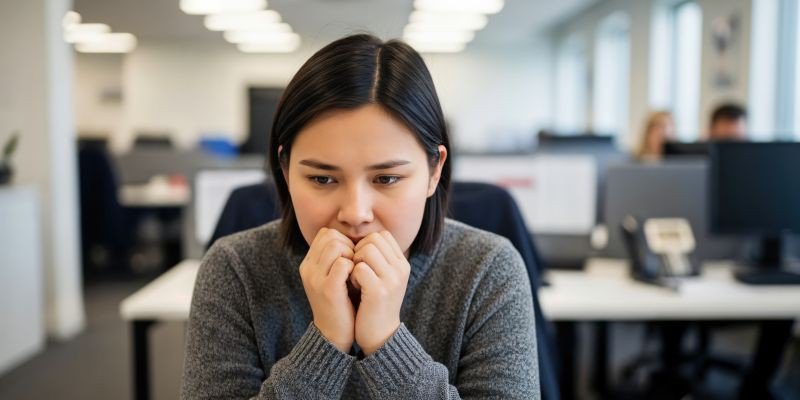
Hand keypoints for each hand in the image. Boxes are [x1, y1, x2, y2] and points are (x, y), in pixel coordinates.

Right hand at [298, 227, 355, 352]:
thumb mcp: (333, 278)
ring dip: (352, 254)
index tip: (353, 256)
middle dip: (349, 245)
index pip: (325, 233)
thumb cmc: (340, 304)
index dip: (343, 239)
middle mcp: (308, 269)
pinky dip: (355, 267)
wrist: (334, 335)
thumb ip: (337, 259)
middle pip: (330, 236)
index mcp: (308, 264)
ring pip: (336, 245)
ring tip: (356, 270)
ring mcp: (316, 278)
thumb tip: (355, 240)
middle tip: (356, 263)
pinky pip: (343, 264)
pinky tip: (358, 279)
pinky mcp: (328, 289)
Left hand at [350, 231, 409, 354]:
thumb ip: (378, 258)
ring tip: (355, 278)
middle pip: (373, 239)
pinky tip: (354, 287)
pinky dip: (352, 275)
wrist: (380, 335)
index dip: (366, 244)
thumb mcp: (383, 278)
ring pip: (367, 250)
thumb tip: (361, 238)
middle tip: (356, 269)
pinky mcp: (379, 291)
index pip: (382, 235)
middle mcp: (401, 269)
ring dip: (355, 261)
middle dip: (358, 250)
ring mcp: (392, 280)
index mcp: (402, 264)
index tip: (361, 261)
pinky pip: (359, 268)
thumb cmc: (375, 304)